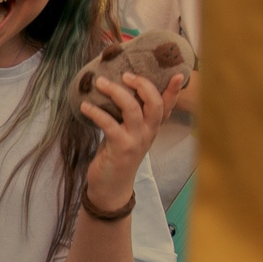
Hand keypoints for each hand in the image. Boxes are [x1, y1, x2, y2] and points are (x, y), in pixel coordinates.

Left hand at [80, 68, 183, 214]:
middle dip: (142, 84)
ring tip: (100, 82)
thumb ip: (130, 116)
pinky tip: (85, 106)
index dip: (173, 90)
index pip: (168, 106)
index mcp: (152, 128)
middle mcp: (149, 133)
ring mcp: (136, 140)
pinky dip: (96, 112)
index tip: (178, 74)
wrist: (112, 187)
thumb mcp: (128, 133)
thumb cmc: (117, 155)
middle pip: (154, 103)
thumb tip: (117, 88)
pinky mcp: (120, 148)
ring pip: (132, 109)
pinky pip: (109, 124)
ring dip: (115, 92)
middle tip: (125, 74)